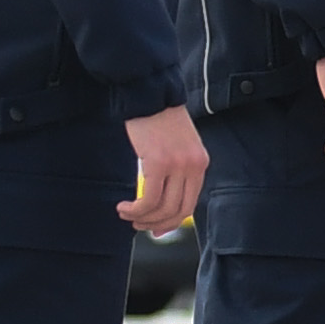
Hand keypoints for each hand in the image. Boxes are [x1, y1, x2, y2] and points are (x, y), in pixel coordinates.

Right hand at [119, 108, 208, 238]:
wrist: (150, 94)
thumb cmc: (158, 119)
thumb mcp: (176, 145)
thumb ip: (175, 169)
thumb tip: (163, 196)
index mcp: (200, 163)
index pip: (190, 203)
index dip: (172, 221)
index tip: (156, 228)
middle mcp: (193, 166)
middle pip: (179, 211)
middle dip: (156, 224)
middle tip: (138, 226)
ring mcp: (178, 165)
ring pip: (163, 208)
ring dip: (142, 218)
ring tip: (126, 215)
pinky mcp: (159, 162)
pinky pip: (149, 198)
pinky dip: (136, 209)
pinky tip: (124, 207)